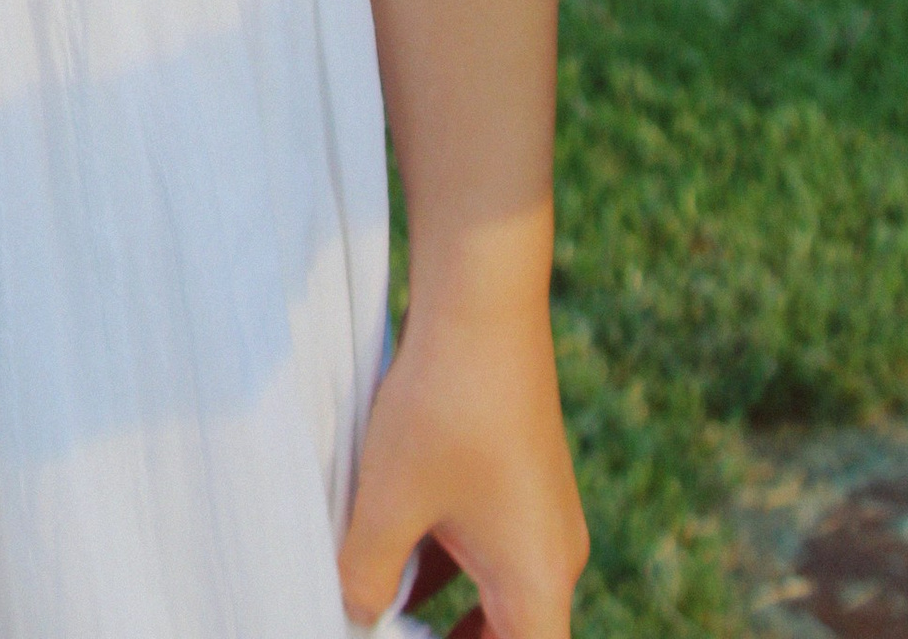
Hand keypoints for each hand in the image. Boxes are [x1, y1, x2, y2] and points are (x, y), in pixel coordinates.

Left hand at [340, 285, 586, 634]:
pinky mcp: (521, 476)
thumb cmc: (442, 407)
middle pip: (511, 636)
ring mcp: (541, 514)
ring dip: (444, 609)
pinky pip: (488, 545)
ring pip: (496, 592)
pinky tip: (387, 557)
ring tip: (380, 610)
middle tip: (389, 634)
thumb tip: (352, 616)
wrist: (482, 301)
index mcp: (539, 583)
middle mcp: (554, 556)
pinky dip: (445, 563)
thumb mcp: (388, 502)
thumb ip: (364, 575)